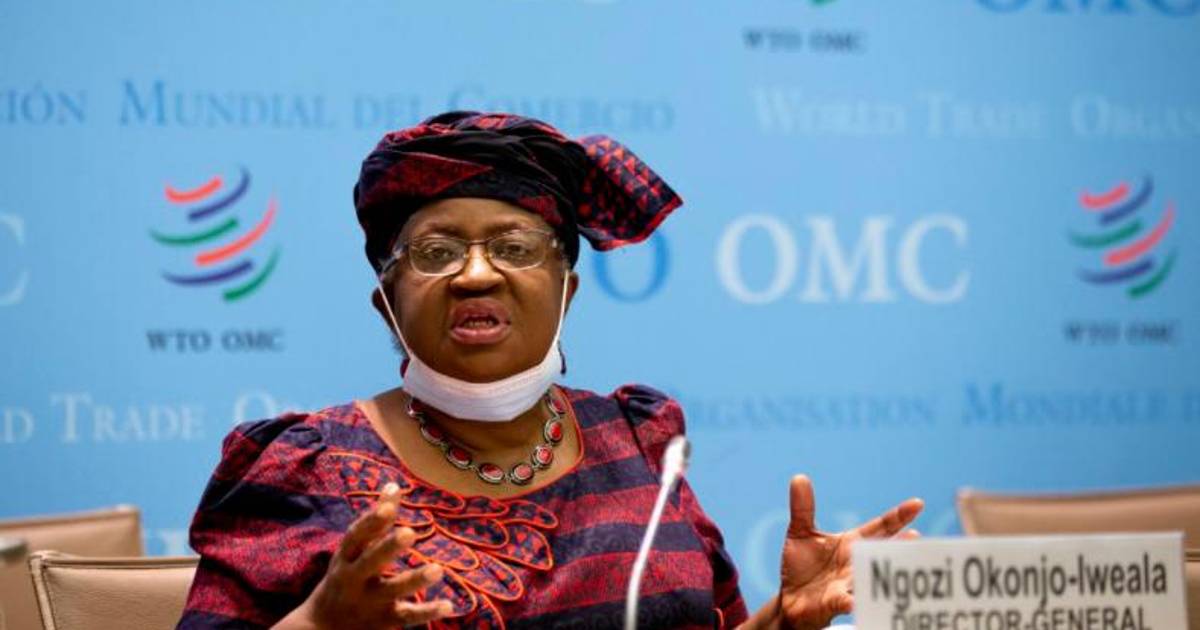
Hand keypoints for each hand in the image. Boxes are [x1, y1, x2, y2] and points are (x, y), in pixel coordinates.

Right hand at [274, 483, 452, 629]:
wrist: (322, 628)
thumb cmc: (345, 577)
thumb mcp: (353, 550)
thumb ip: (377, 519)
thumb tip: (394, 483)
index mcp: (345, 558)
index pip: (356, 537)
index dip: (371, 521)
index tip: (389, 507)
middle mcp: (354, 579)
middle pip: (371, 563)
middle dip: (388, 549)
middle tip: (410, 533)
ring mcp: (369, 602)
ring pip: (392, 591)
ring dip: (414, 580)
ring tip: (438, 570)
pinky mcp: (384, 621)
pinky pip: (407, 616)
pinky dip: (427, 611)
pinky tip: (449, 605)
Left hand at [774, 475, 922, 629]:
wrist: (790, 599)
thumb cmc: (802, 566)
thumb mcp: (801, 533)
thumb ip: (803, 508)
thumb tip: (799, 478)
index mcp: (852, 543)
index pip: (879, 528)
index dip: (898, 517)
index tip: (917, 503)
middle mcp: (856, 563)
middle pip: (881, 552)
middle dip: (897, 545)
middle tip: (915, 536)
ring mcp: (848, 583)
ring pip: (868, 577)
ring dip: (881, 572)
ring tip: (898, 564)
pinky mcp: (834, 602)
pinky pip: (845, 601)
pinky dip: (850, 601)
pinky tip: (854, 601)